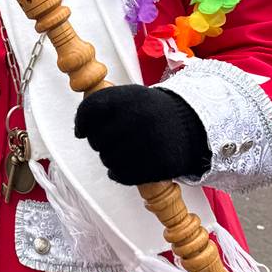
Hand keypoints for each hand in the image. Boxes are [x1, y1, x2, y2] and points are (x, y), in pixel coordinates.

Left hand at [74, 85, 209, 185]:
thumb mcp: (131, 96)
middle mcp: (138, 119)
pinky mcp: (157, 165)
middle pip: (97, 139)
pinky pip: (123, 175)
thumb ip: (104, 105)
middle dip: (99, 142)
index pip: (91, 110)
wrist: (192, 124)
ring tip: (124, 151)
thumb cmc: (153, 111)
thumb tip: (79, 130)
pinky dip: (119, 173)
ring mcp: (148, 143)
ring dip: (110, 158)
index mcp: (130, 98)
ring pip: (108, 159)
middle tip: (112, 139)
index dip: (82, 122)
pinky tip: (126, 165)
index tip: (81, 131)